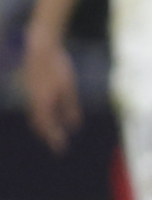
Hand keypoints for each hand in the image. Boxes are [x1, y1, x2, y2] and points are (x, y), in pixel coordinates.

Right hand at [19, 37, 78, 151]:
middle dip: (47, 135)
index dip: (54, 139)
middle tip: (56, 145)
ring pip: (34, 116)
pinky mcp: (29, 89)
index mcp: (43, 103)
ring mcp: (29, 95)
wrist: (40, 50)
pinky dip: (41, 116)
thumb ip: (70, 107)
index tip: (61, 149)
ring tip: (53, 133)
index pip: (48, 127)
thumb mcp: (69, 88)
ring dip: (43, 126)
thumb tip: (74, 126)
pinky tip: (48, 116)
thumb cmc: (57, 67)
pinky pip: (34, 107)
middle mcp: (33, 101)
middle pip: (38, 124)